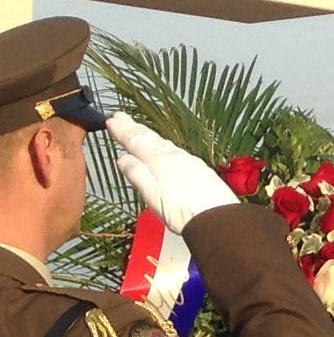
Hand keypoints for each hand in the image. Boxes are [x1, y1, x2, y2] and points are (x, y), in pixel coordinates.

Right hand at [106, 115, 239, 235]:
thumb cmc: (185, 212)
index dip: (123, 130)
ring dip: (149, 135)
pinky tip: (165, 149)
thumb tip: (123, 159)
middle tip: (121, 117)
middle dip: (134, 127)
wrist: (218, 219)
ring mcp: (189, 162)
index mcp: (160, 161)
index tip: (112, 120)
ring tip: (139, 130)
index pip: (136, 141)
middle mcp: (175, 157)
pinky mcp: (199, 170)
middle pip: (150, 138)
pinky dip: (164, 145)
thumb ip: (137, 175)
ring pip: (163, 143)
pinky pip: (175, 151)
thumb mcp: (152, 195)